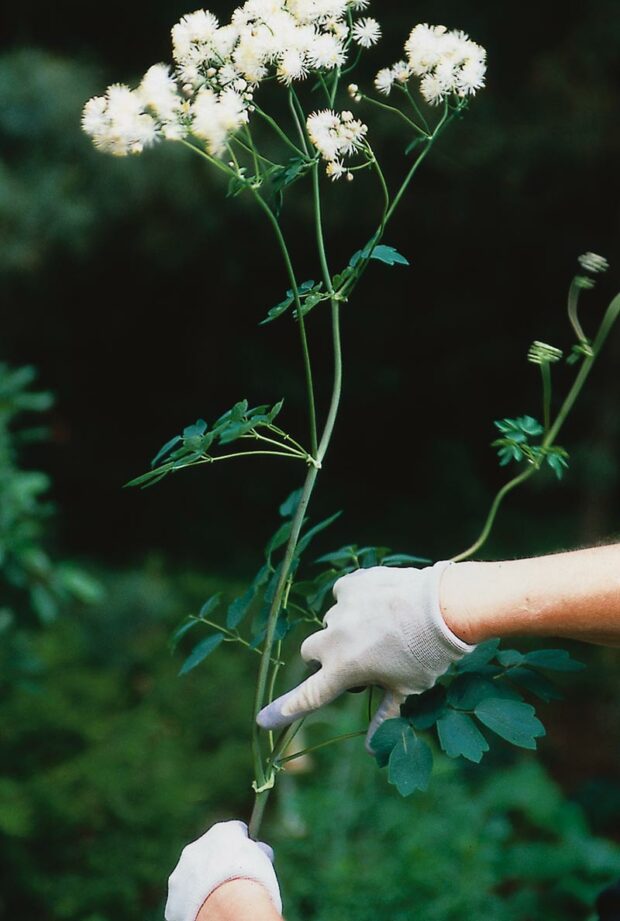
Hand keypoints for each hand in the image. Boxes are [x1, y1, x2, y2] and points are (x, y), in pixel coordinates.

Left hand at [165, 820, 281, 920]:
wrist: (230, 905)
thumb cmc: (253, 882)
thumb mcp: (264, 862)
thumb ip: (259, 851)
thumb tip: (261, 851)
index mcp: (222, 831)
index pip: (234, 832)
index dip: (242, 847)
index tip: (248, 860)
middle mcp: (198, 846)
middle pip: (209, 853)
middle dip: (218, 865)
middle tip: (232, 883)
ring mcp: (181, 871)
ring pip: (193, 876)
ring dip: (203, 885)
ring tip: (220, 901)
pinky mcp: (174, 897)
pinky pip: (184, 900)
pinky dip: (194, 905)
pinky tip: (208, 912)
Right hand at [257, 562, 474, 747]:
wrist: (445, 607)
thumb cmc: (427, 654)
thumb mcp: (407, 689)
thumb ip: (384, 715)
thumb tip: (370, 748)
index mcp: (344, 669)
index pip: (309, 695)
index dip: (285, 710)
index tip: (264, 720)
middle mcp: (334, 638)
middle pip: (311, 651)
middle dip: (327, 656)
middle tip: (357, 656)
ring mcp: (342, 608)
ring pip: (331, 621)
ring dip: (346, 626)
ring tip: (381, 625)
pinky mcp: (352, 583)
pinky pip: (344, 594)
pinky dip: (356, 600)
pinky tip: (380, 602)